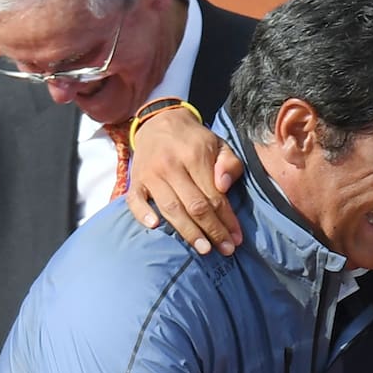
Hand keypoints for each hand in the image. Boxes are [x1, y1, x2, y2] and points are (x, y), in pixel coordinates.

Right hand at [126, 107, 245, 254]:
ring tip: (203, 249)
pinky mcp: (135, 180)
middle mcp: (170, 166)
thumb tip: (224, 186)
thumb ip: (229, 164)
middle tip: (225, 250)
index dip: (227, 220)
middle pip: (194, 206)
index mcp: (195, 156)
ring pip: (170, 208)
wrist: (160, 122)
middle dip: (212, 231)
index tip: (237, 238)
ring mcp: (150, 174)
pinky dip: (142, 214)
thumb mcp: (220, 145)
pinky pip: (135, 200)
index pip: (214, 196)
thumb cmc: (196, 141)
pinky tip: (155, 227)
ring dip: (188, 232)